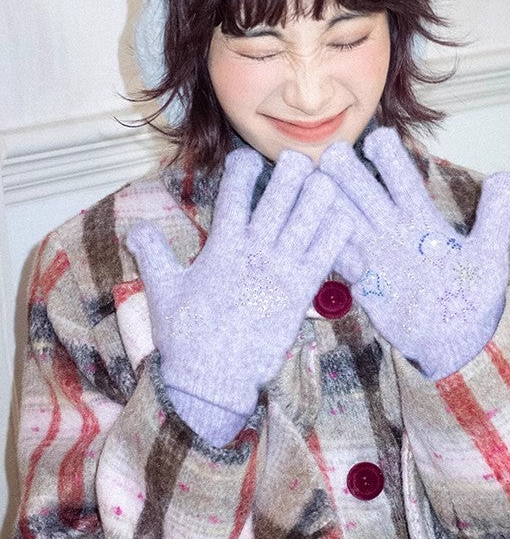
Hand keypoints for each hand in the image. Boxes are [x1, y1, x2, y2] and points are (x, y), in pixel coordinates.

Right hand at [127, 148, 349, 445]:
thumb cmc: (185, 336)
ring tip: (326, 179)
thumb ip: (153, 253)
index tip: (248, 157)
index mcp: (221, 247)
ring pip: (308, 217)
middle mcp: (253, 252)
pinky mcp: (301, 293)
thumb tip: (135, 229)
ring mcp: (280, 271)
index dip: (242, 169)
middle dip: (291, 171)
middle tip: (299, 161)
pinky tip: (345, 218)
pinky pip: (327, 253)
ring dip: (319, 194)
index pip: (233, 195)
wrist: (211, 380)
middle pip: (279, 196)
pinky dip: (337, 233)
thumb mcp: (162, 290)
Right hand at [319, 128, 509, 379]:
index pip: (403, 181)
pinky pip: (343, 263)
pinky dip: (333, 249)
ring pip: (346, 223)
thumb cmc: (472, 293)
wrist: (457, 339)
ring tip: (313, 187)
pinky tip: (322, 237)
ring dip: (331, 206)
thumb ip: (494, 215)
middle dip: (348, 174)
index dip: (390, 159)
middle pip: (365, 194)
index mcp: (421, 220)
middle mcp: (393, 232)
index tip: (379, 139)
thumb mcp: (488, 254)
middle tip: (332, 153)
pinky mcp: (366, 286)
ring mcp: (376, 258)